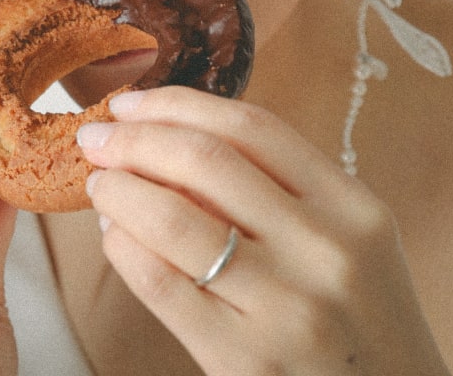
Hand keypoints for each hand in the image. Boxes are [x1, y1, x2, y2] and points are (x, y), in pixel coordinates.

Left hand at [79, 86, 451, 375]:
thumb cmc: (357, 325)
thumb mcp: (349, 247)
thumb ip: (281, 193)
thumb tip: (167, 138)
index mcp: (354, 210)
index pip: (252, 128)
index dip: (176, 103)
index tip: (131, 102)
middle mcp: (325, 251)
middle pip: (204, 161)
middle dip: (132, 139)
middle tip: (95, 137)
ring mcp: (285, 308)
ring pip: (170, 218)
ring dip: (118, 190)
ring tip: (101, 185)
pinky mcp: (242, 358)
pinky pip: (158, 282)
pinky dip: (122, 246)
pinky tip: (114, 236)